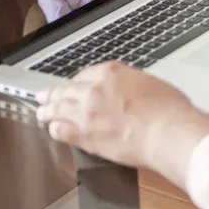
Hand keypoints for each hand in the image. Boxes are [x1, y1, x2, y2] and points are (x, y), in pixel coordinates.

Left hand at [36, 62, 208, 187]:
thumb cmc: (167, 109)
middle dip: (53, 93)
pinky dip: (55, 129)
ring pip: (57, 109)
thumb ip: (130, 84)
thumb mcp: (150, 83)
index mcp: (110, 73)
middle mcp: (93, 89)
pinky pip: (60, 130)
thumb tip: (127, 91)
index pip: (84, 74)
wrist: (166, 131)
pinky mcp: (83, 135)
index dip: (77, 82)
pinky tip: (53, 130)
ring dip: (47, 110)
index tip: (75, 86)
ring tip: (41, 112)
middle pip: (65, 90)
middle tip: (43, 96)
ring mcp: (85, 112)